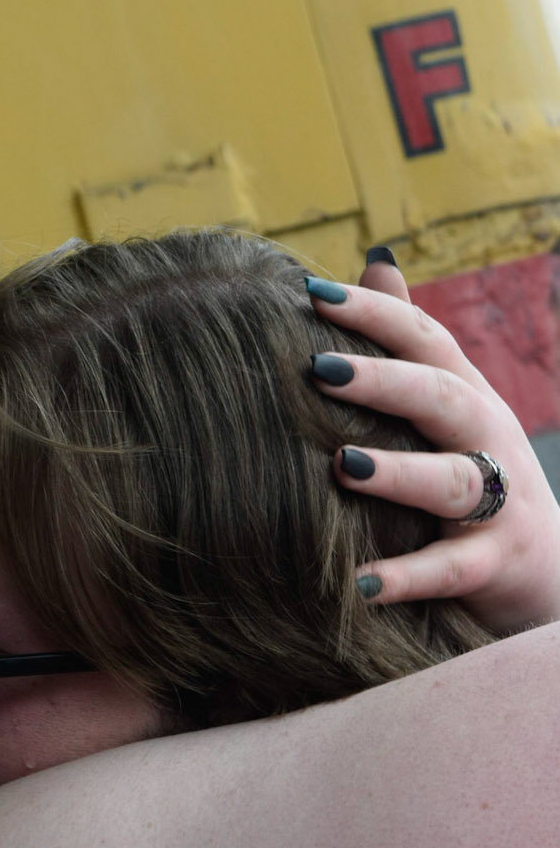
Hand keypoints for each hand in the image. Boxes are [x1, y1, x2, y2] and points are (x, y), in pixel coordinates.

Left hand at [305, 250, 559, 633]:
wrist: (551, 575)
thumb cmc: (479, 481)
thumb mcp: (454, 408)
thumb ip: (412, 346)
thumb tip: (376, 264)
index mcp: (467, 398)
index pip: (424, 341)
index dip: (374, 314)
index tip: (312, 292)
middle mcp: (487, 441)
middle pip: (441, 398)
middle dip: (383, 381)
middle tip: (316, 369)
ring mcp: (498, 504)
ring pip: (453, 482)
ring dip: (398, 473)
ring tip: (341, 466)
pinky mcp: (495, 565)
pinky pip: (450, 570)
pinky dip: (407, 576)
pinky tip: (360, 583)